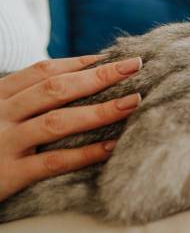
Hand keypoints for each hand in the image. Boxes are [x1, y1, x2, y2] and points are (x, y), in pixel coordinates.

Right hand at [0, 55, 142, 201]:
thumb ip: (25, 100)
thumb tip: (75, 81)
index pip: (42, 70)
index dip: (79, 62)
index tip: (111, 57)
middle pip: (55, 88)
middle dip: (98, 76)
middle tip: (134, 66)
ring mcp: (3, 143)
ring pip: (57, 121)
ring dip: (99, 110)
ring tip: (134, 102)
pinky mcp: (8, 174)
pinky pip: (53, 162)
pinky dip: (85, 153)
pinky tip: (112, 146)